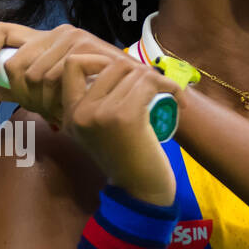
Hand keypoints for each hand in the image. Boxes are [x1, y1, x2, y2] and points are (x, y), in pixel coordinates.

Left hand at [0, 22, 125, 124]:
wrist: (135, 93)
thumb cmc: (93, 94)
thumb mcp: (52, 95)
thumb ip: (22, 93)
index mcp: (45, 40)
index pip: (2, 32)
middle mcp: (57, 32)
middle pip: (15, 65)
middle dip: (25, 96)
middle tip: (46, 111)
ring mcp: (71, 37)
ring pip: (32, 74)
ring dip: (43, 101)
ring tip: (62, 112)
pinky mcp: (84, 45)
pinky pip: (52, 75)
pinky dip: (49, 95)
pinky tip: (59, 106)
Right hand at [58, 53, 176, 206]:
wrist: (139, 189)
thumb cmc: (126, 157)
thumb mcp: (98, 128)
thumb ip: (94, 101)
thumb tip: (111, 62)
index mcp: (69, 114)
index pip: (71, 65)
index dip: (97, 60)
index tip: (119, 75)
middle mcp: (79, 113)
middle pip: (111, 64)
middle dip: (136, 71)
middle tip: (150, 88)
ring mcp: (100, 114)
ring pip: (133, 72)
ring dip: (155, 80)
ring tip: (166, 97)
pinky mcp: (124, 117)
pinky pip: (149, 83)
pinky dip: (169, 87)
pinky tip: (178, 100)